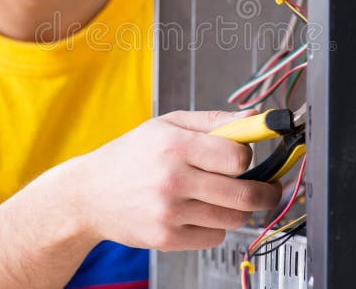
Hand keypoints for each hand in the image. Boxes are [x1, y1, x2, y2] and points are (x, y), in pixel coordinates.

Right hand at [70, 110, 281, 250]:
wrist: (89, 194)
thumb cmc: (131, 156)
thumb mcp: (167, 124)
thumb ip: (213, 120)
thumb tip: (254, 118)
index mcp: (175, 145)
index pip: (238, 157)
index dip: (248, 157)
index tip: (244, 158)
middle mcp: (172, 178)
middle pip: (245, 194)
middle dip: (265, 191)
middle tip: (266, 188)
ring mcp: (169, 212)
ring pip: (234, 218)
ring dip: (238, 209)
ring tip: (224, 197)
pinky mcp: (166, 238)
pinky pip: (215, 237)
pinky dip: (215, 227)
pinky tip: (199, 213)